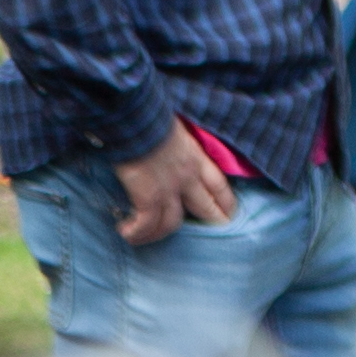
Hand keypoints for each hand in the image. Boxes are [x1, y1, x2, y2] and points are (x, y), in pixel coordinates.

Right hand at [114, 125, 236, 244]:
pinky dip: (137, 232)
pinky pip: (146, 224)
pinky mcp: (147, 197)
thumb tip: (167, 149)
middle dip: (210, 223)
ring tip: (145, 236)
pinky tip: (126, 232)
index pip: (220, 186)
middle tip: (210, 236)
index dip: (226, 202)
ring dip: (158, 234)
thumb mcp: (176, 132)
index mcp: (197, 159)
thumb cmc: (152, 119)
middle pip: (206, 208)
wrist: (138, 120)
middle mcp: (187, 178)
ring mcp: (168, 189)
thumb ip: (178, 146)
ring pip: (172, 223)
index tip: (229, 213)